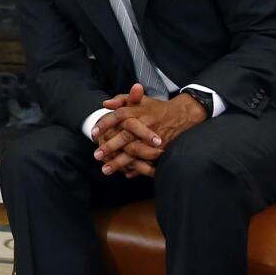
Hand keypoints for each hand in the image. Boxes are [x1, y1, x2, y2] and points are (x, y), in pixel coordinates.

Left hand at [94, 88, 208, 176]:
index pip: (119, 115)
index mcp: (139, 110)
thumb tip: (105, 104)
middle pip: (125, 136)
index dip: (105, 124)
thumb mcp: (140, 100)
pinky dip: (137, 168)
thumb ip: (122, 100)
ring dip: (120, 161)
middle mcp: (145, 123)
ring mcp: (153, 137)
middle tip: (96, 155)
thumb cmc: (156, 108)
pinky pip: (147, 160)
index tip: (93, 133)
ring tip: (106, 170)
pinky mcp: (162, 148)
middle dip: (110, 146)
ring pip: (134, 151)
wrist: (182, 115)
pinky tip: (126, 174)